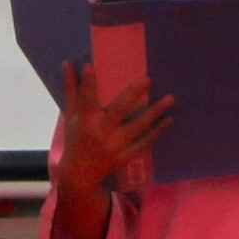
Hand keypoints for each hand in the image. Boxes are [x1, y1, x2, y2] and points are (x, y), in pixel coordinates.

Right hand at [48, 66, 170, 218]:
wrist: (79, 174)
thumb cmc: (75, 140)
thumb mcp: (70, 116)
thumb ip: (72, 90)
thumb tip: (68, 63)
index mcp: (85, 121)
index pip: (85, 99)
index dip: (87, 83)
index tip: (90, 66)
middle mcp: (100, 132)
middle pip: (119, 111)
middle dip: (133, 94)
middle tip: (148, 79)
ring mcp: (115, 146)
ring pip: (138, 127)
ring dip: (155, 112)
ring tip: (170, 99)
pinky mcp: (125, 156)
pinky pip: (144, 142)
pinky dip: (157, 132)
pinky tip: (169, 119)